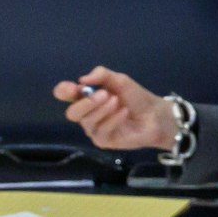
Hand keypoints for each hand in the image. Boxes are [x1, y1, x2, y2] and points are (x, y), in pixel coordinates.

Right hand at [55, 67, 178, 150]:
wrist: (154, 115)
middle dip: (86, 103)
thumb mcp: (120, 80)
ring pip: (86, 122)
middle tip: (105, 94)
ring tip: (118, 102)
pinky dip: (112, 120)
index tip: (72, 88)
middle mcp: (86, 114)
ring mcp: (93, 129)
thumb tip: (82, 79)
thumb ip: (102, 75)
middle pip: (71, 113)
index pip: (65, 94)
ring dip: (103, 110)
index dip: (63, 91)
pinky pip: (100, 131)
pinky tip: (123, 113)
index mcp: (86, 97)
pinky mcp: (102, 141)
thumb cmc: (136, 97)